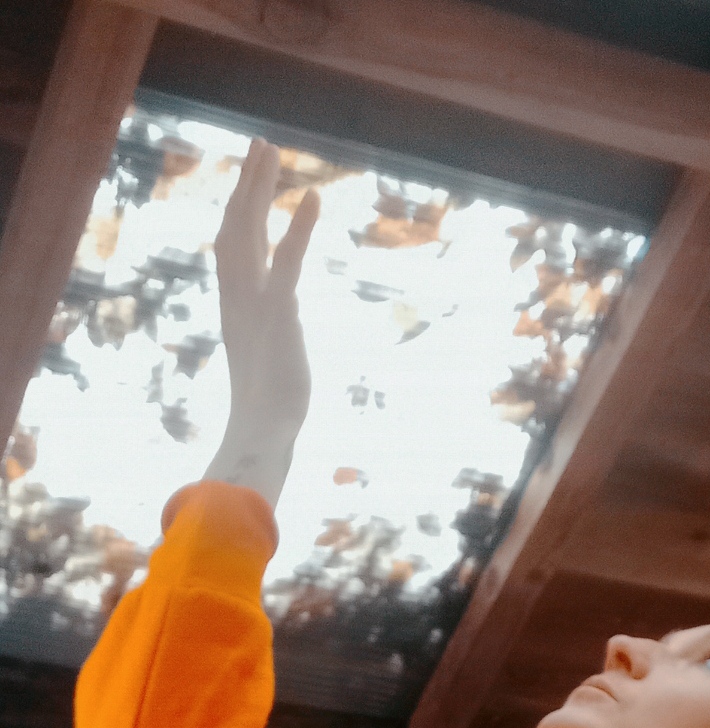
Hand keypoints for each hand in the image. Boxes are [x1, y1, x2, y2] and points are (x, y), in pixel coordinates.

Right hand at [204, 138, 319, 508]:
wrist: (262, 437)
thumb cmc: (267, 414)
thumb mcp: (268, 365)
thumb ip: (269, 344)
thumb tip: (276, 342)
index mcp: (236, 308)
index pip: (235, 247)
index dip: (243, 209)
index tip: (251, 179)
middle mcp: (239, 298)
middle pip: (237, 226)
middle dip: (248, 183)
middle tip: (260, 144)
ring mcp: (255, 304)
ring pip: (251, 232)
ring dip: (261, 188)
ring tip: (271, 149)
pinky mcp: (279, 315)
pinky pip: (288, 263)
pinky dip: (299, 230)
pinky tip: (312, 199)